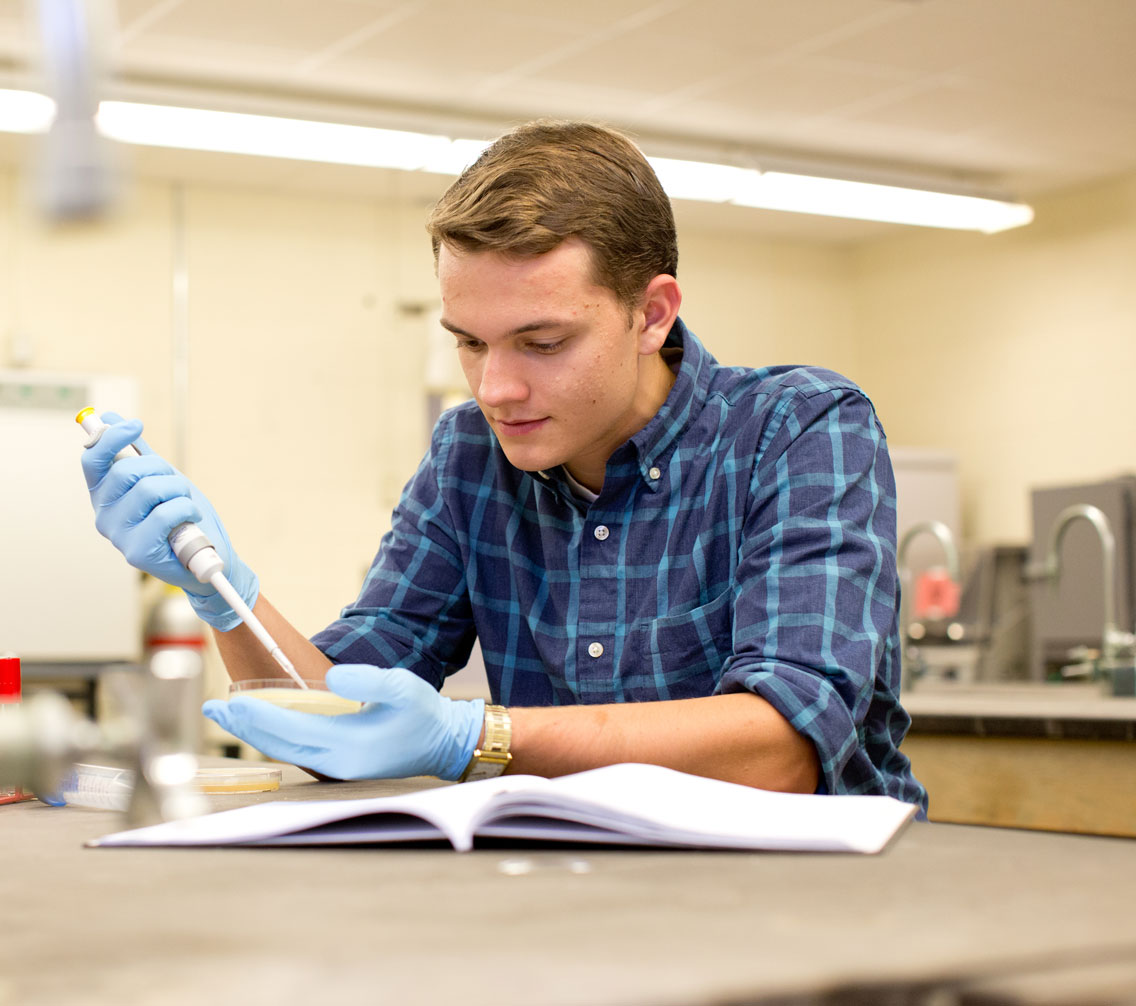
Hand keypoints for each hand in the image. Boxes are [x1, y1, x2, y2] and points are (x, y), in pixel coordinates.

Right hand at [80, 412, 257, 629]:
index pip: (93, 459)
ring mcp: (118, 536)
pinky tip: (190, 521)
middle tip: (176, 484)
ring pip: (148, 489)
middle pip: (125, 471)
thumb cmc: (184, 517)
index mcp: (105, 495)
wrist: (209, 557)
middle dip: (161, 469)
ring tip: (184, 505)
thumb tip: (110, 417)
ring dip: (178, 490)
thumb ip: (137, 452)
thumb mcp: (162, 478)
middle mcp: (104, 516)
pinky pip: (165, 513)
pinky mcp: (137, 553)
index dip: (111, 437)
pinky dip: (187, 509)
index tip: (136, 425)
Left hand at [202, 665, 484, 780]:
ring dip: (255, 732)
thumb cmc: (425, 713)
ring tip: (229, 713)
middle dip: (244, 726)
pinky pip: (297, 750)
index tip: (231, 701)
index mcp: (348, 746)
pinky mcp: (340, 763)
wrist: (443, 742)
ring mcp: (337, 767)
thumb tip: (331, 679)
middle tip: (213, 707)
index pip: (290, 730)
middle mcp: (336, 763)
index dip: (258, 716)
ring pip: (284, 749)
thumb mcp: (402, 687)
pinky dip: (275, 735)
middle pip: (278, 745)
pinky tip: (264, 723)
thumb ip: (366, 680)